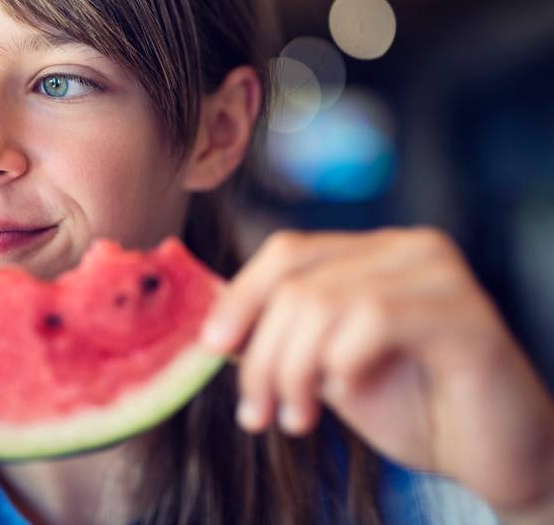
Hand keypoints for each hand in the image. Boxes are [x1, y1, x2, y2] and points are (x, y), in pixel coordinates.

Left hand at [202, 227, 553, 519]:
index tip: (211, 347)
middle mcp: (407, 248)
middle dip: (261, 355)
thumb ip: (283, 337)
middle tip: (256, 411)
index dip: (239, 297)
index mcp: (372, 251)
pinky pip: (373, 320)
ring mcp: (439, 274)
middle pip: (296, 283)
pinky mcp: (465, 313)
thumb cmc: (412, 407)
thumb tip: (214, 326)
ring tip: (296, 418)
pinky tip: (348, 394)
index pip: (286, 252)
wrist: (494, 456)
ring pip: (323, 303)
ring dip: (293, 371)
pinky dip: (343, 364)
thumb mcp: (327, 366)